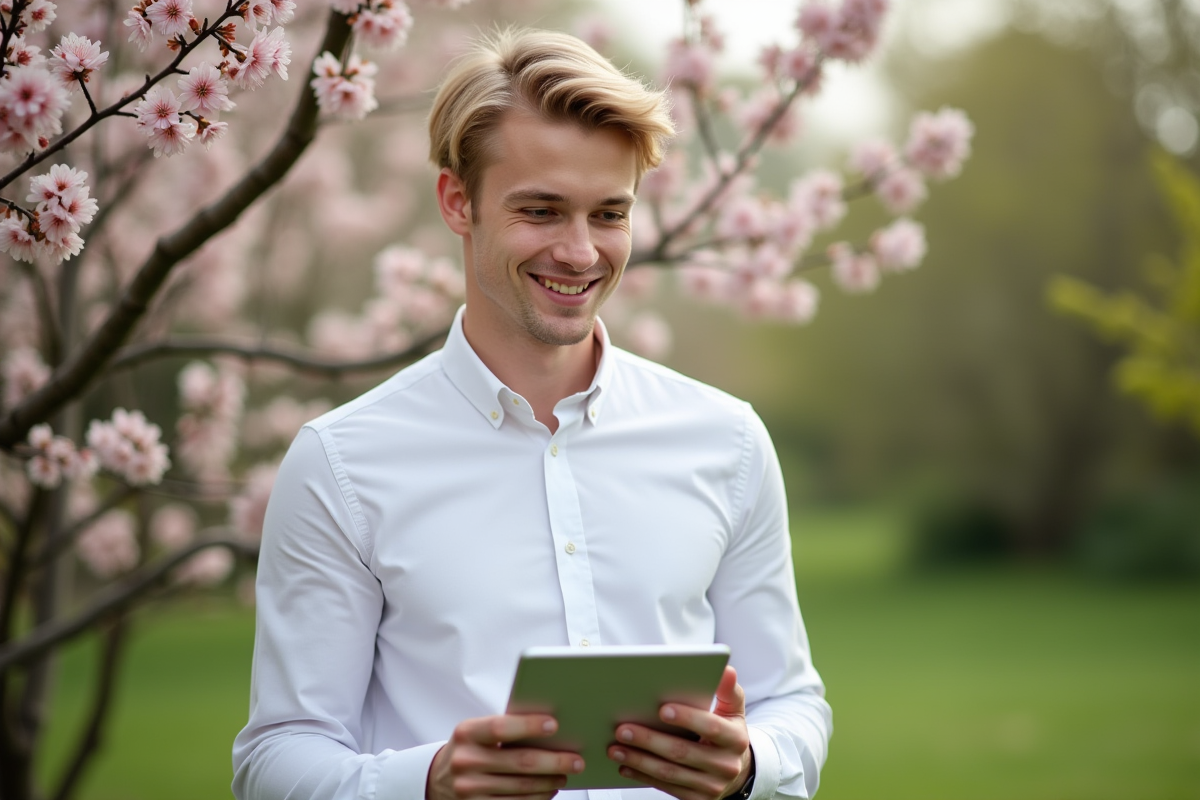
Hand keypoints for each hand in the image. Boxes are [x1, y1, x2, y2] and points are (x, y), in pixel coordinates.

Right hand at [426, 714, 584, 799]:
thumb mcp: (477, 733)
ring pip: (522, 787)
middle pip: (520, 762)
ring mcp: (469, 789)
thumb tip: (550, 730)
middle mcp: (465, 761)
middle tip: (577, 760)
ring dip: (549, 782)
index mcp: (466, 733)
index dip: (528, 726)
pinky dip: (537, 798)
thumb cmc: (470, 749)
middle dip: (554, 761)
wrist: (438, 780)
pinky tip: (549, 790)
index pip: (500, 728)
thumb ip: (504, 729)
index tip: (554, 725)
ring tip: (565, 775)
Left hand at [607, 666, 751, 799]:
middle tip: (622, 729)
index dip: (687, 718)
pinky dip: (643, 776)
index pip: (711, 727)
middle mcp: (726, 766)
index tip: (661, 709)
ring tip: (615, 748)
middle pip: (683, 752)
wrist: (736, 771)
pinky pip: (666, 788)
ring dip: (639, 760)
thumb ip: (727, 690)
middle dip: (650, 740)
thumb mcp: (733, 710)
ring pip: (670, 773)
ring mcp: (712, 786)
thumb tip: (727, 670)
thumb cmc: (726, 732)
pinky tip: (625, 766)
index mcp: (735, 739)